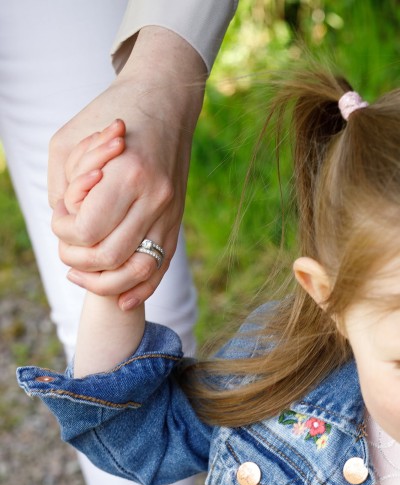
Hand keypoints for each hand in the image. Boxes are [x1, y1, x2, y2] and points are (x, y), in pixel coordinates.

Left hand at [49, 26, 206, 309]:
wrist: (167, 99)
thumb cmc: (110, 112)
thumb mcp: (68, 140)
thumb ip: (61, 189)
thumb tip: (66, 232)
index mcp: (128, 175)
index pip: (87, 231)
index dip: (64, 233)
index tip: (61, 217)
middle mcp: (154, 198)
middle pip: (110, 256)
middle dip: (77, 260)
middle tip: (67, 247)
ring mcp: (170, 211)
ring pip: (139, 270)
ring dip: (106, 282)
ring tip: (83, 275)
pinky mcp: (177, 219)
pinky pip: (162, 265)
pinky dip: (141, 289)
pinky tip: (122, 299)